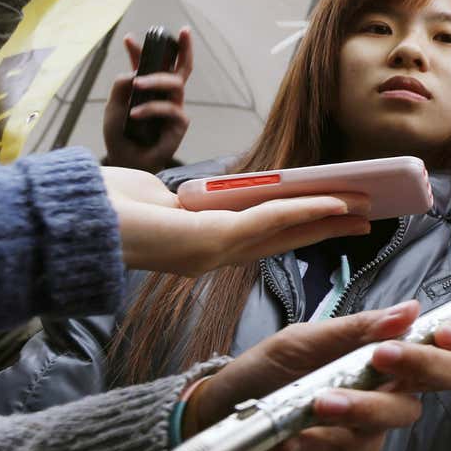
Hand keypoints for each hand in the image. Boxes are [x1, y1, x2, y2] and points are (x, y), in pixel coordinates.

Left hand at [103, 26, 192, 172]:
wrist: (125, 161)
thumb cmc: (121, 134)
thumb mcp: (113, 106)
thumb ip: (121, 86)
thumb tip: (134, 74)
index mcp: (148, 89)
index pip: (148, 65)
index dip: (140, 51)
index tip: (129, 38)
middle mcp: (166, 95)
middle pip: (182, 67)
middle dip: (185, 48)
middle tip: (183, 32)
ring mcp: (175, 108)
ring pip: (174, 83)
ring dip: (155, 79)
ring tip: (137, 83)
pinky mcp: (180, 123)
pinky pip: (169, 108)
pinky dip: (151, 108)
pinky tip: (135, 114)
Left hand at [103, 166, 373, 274]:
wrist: (82, 222)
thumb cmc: (110, 207)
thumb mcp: (162, 198)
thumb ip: (192, 202)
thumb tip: (203, 197)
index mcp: (207, 244)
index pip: (268, 233)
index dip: (306, 224)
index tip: (337, 213)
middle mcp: (217, 253)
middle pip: (287, 236)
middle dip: (330, 226)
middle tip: (367, 218)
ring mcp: (219, 250)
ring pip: (288, 230)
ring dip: (330, 217)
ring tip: (364, 209)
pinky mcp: (217, 241)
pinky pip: (273, 221)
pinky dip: (308, 210)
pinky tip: (334, 203)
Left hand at [185, 301, 450, 450]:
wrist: (223, 415)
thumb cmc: (268, 370)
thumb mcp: (306, 338)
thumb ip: (358, 328)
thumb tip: (411, 309)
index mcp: (392, 348)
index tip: (443, 332)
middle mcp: (394, 384)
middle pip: (449, 378)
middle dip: (426, 366)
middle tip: (385, 356)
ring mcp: (375, 420)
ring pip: (400, 415)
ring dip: (363, 406)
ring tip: (321, 400)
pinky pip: (353, 447)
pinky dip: (323, 439)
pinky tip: (297, 434)